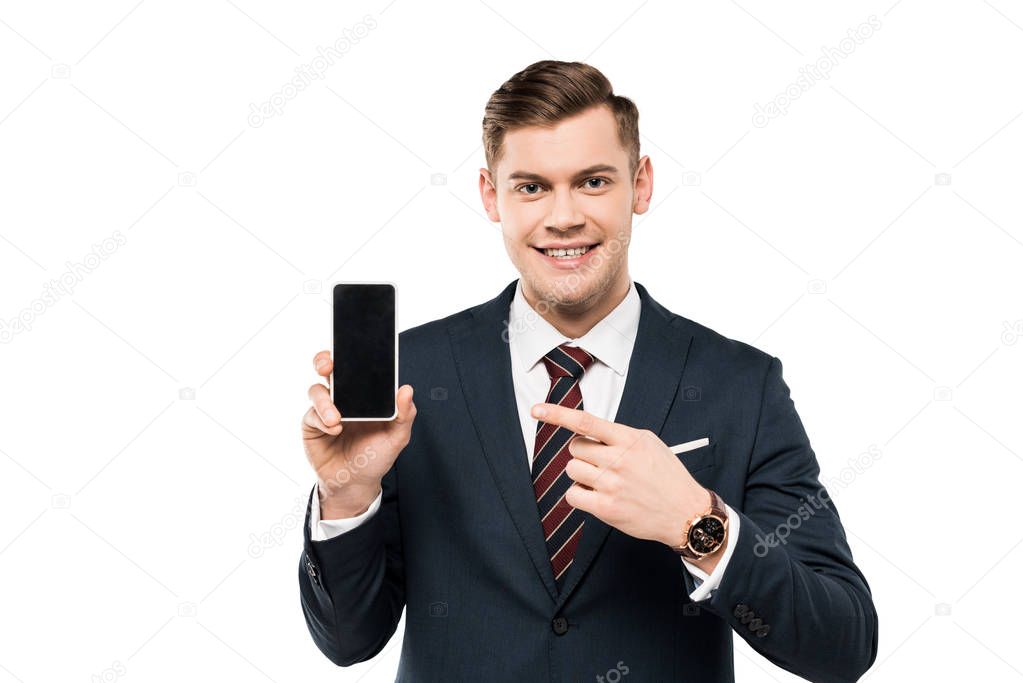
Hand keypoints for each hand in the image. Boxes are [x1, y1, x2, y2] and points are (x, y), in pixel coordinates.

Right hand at [303, 350, 415, 517]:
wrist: (355, 484)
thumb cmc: (376, 456)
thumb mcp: (397, 437)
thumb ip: (404, 414)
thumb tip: (407, 389)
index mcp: (364, 394)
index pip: (355, 366)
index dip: (351, 353)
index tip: (352, 347)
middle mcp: (343, 397)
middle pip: (328, 368)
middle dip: (325, 360)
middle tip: (328, 365)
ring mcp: (325, 409)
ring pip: (318, 390)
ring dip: (325, 401)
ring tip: (337, 419)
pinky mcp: (311, 424)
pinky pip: (311, 414)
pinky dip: (322, 419)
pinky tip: (335, 429)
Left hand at [531, 402, 709, 549]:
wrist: (685, 513)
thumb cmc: (667, 477)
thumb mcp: (650, 444)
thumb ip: (620, 436)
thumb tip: (589, 431)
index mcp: (629, 440)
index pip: (586, 422)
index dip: (557, 414)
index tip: (537, 410)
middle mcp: (618, 460)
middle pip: (575, 448)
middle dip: (584, 454)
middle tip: (603, 463)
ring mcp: (611, 485)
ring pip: (572, 470)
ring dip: (582, 474)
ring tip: (604, 481)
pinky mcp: (606, 508)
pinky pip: (573, 494)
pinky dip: (580, 494)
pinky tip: (597, 496)